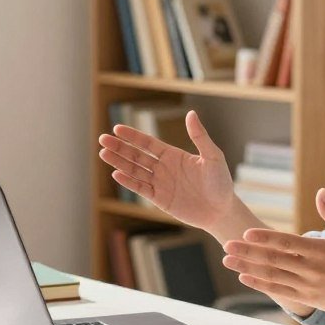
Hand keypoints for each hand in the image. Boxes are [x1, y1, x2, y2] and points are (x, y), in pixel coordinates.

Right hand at [97, 110, 234, 230]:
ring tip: (103, 153)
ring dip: (119, 162)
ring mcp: (160, 183)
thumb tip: (191, 114)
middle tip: (102, 139)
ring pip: (135, 171)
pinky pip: (141, 189)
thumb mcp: (213, 156)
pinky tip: (116, 174)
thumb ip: (200, 136)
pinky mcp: (160, 199)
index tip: (117, 128)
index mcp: (173, 155)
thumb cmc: (220, 182)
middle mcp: (163, 168)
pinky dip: (129, 182)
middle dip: (119, 147)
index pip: (147, 143)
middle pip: (136, 155)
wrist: (222, 210)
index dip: (132, 136)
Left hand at [222, 188, 324, 316]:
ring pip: (272, 276)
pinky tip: (244, 277)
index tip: (247, 233)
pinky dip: (260, 285)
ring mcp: (307, 285)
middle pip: (274, 260)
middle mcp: (311, 269)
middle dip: (249, 252)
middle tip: (227, 245)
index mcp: (319, 250)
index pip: (287, 243)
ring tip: (227, 260)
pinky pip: (278, 291)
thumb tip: (321, 191)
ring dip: (248, 268)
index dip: (266, 238)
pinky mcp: (305, 298)